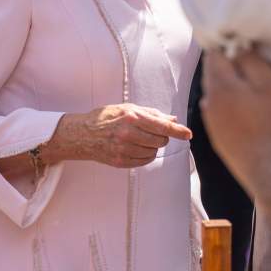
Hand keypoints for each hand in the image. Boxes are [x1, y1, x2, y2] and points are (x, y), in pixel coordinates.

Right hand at [40, 104, 191, 169]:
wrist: (82, 134)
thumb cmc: (107, 118)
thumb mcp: (128, 108)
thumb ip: (152, 114)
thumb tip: (173, 120)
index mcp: (131, 118)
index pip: (162, 126)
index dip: (178, 131)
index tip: (189, 134)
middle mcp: (128, 134)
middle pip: (161, 141)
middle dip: (161, 137)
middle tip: (151, 133)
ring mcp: (123, 149)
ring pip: (154, 152)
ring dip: (152, 147)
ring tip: (140, 140)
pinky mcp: (120, 161)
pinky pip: (144, 161)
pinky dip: (145, 156)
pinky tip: (136, 148)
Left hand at [200, 49, 270, 197]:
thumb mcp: (270, 86)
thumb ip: (251, 62)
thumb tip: (238, 48)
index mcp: (219, 87)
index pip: (214, 55)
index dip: (229, 46)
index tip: (245, 45)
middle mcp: (209, 104)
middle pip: (215, 75)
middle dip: (232, 68)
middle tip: (257, 68)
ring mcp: (212, 124)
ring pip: (219, 95)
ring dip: (234, 89)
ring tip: (258, 93)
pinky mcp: (220, 139)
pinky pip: (223, 113)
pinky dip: (235, 107)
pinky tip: (254, 114)